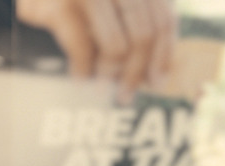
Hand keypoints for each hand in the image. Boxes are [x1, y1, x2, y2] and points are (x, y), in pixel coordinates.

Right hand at [16, 0, 176, 100]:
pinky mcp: (61, 4)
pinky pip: (82, 47)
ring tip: (101, 89)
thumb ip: (133, 20)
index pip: (163, 18)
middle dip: (136, 72)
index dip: (163, 54)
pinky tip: (80, 80)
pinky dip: (82, 69)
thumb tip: (153, 69)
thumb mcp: (106, 0)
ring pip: (118, 45)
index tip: (157, 82)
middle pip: (144, 35)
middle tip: (126, 96)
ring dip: (110, 75)